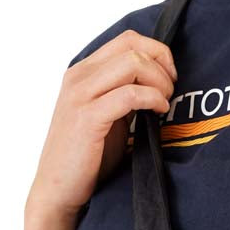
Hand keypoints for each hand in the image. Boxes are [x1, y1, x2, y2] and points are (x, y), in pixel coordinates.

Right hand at [26, 29, 177, 218]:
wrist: (58, 189)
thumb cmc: (87, 156)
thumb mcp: (108, 114)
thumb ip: (125, 93)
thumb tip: (162, 81)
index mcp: (84, 71)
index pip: (128, 39)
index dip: (158, 53)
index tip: (170, 78)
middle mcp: (79, 76)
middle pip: (133, 46)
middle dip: (163, 66)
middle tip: (171, 93)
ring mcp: (81, 95)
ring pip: (133, 63)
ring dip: (159, 82)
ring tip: (164, 105)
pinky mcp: (87, 117)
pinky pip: (130, 94)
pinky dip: (153, 100)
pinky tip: (159, 113)